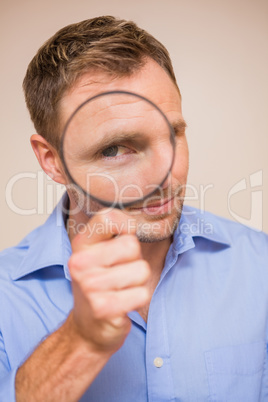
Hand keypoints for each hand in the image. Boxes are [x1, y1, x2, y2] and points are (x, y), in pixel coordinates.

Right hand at [68, 209, 150, 353]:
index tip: (127, 234)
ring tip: (122, 288)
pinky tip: (123, 302)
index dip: (127, 224)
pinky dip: (139, 298)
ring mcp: (90, 286)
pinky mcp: (103, 308)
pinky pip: (142, 293)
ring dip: (138, 281)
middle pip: (131, 245)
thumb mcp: (98, 252)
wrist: (88, 326)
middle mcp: (80, 263)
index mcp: (81, 244)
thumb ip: (114, 230)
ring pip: (141, 270)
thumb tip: (139, 216)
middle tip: (121, 271)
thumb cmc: (100, 283)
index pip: (107, 218)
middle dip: (135, 259)